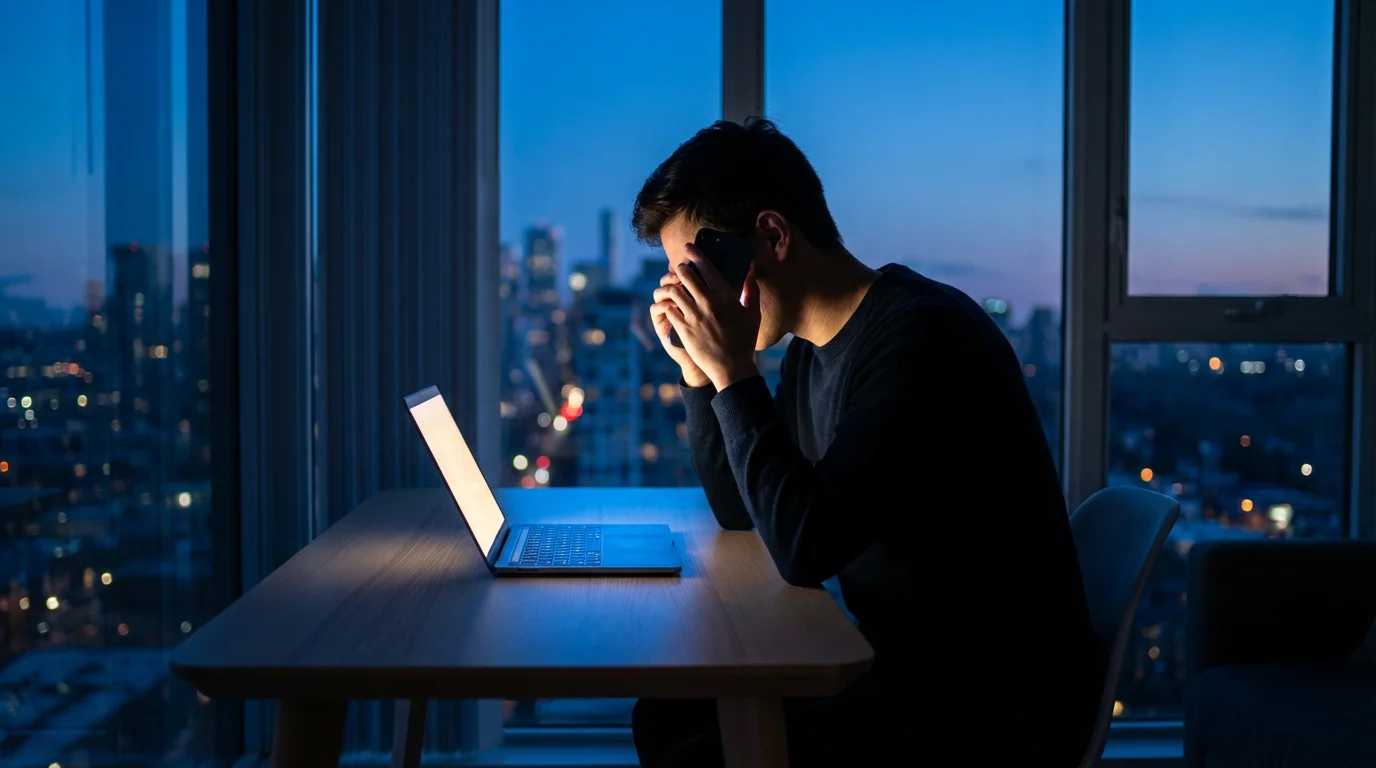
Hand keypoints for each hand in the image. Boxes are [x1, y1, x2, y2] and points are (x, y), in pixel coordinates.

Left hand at [652, 245, 760, 390]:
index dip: (695, 255)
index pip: (707, 268)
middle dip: (680, 269)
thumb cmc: (744, 340)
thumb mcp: (753, 314)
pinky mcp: (684, 330)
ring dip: (670, 285)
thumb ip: (752, 290)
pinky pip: (669, 309)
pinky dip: (667, 304)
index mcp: (726, 297)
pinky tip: (668, 304)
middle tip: (679, 269)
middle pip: (686, 276)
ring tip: (671, 286)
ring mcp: (694, 316)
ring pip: (674, 291)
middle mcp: (709, 303)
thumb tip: (751, 270)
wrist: (732, 367)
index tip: (688, 248)